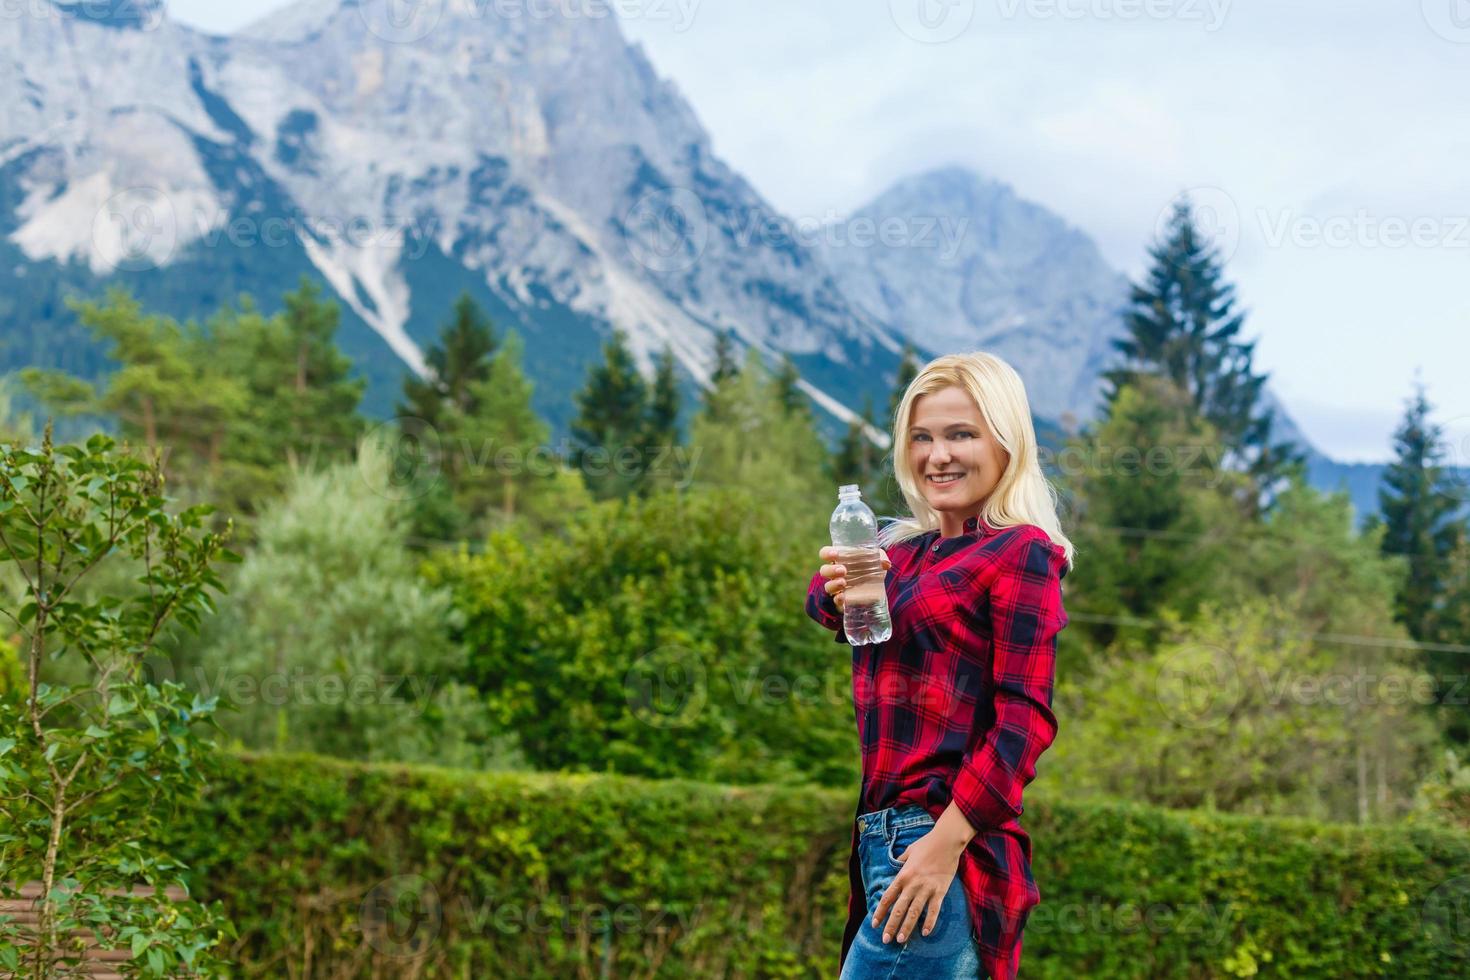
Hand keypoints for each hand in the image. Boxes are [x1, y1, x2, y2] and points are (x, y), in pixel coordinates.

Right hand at [817, 545, 890, 611]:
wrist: (873, 591)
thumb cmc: (870, 569)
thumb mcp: (876, 560)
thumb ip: (880, 558)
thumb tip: (885, 564)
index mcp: (839, 559)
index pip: (825, 554)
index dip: (827, 553)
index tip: (836, 554)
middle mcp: (835, 573)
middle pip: (824, 570)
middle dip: (831, 570)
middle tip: (843, 570)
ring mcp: (837, 587)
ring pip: (828, 586)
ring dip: (833, 584)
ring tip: (843, 583)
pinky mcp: (842, 600)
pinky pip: (835, 601)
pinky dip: (838, 599)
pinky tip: (843, 597)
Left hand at [870, 828, 963, 943]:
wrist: (946, 841)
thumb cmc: (927, 844)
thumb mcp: (908, 851)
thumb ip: (901, 861)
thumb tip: (895, 864)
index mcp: (902, 875)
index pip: (888, 897)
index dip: (880, 912)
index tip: (874, 924)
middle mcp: (912, 884)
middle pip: (899, 909)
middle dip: (891, 925)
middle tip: (886, 940)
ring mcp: (927, 888)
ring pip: (914, 912)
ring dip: (907, 927)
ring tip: (901, 940)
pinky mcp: (940, 891)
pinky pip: (934, 910)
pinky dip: (930, 922)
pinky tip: (925, 933)